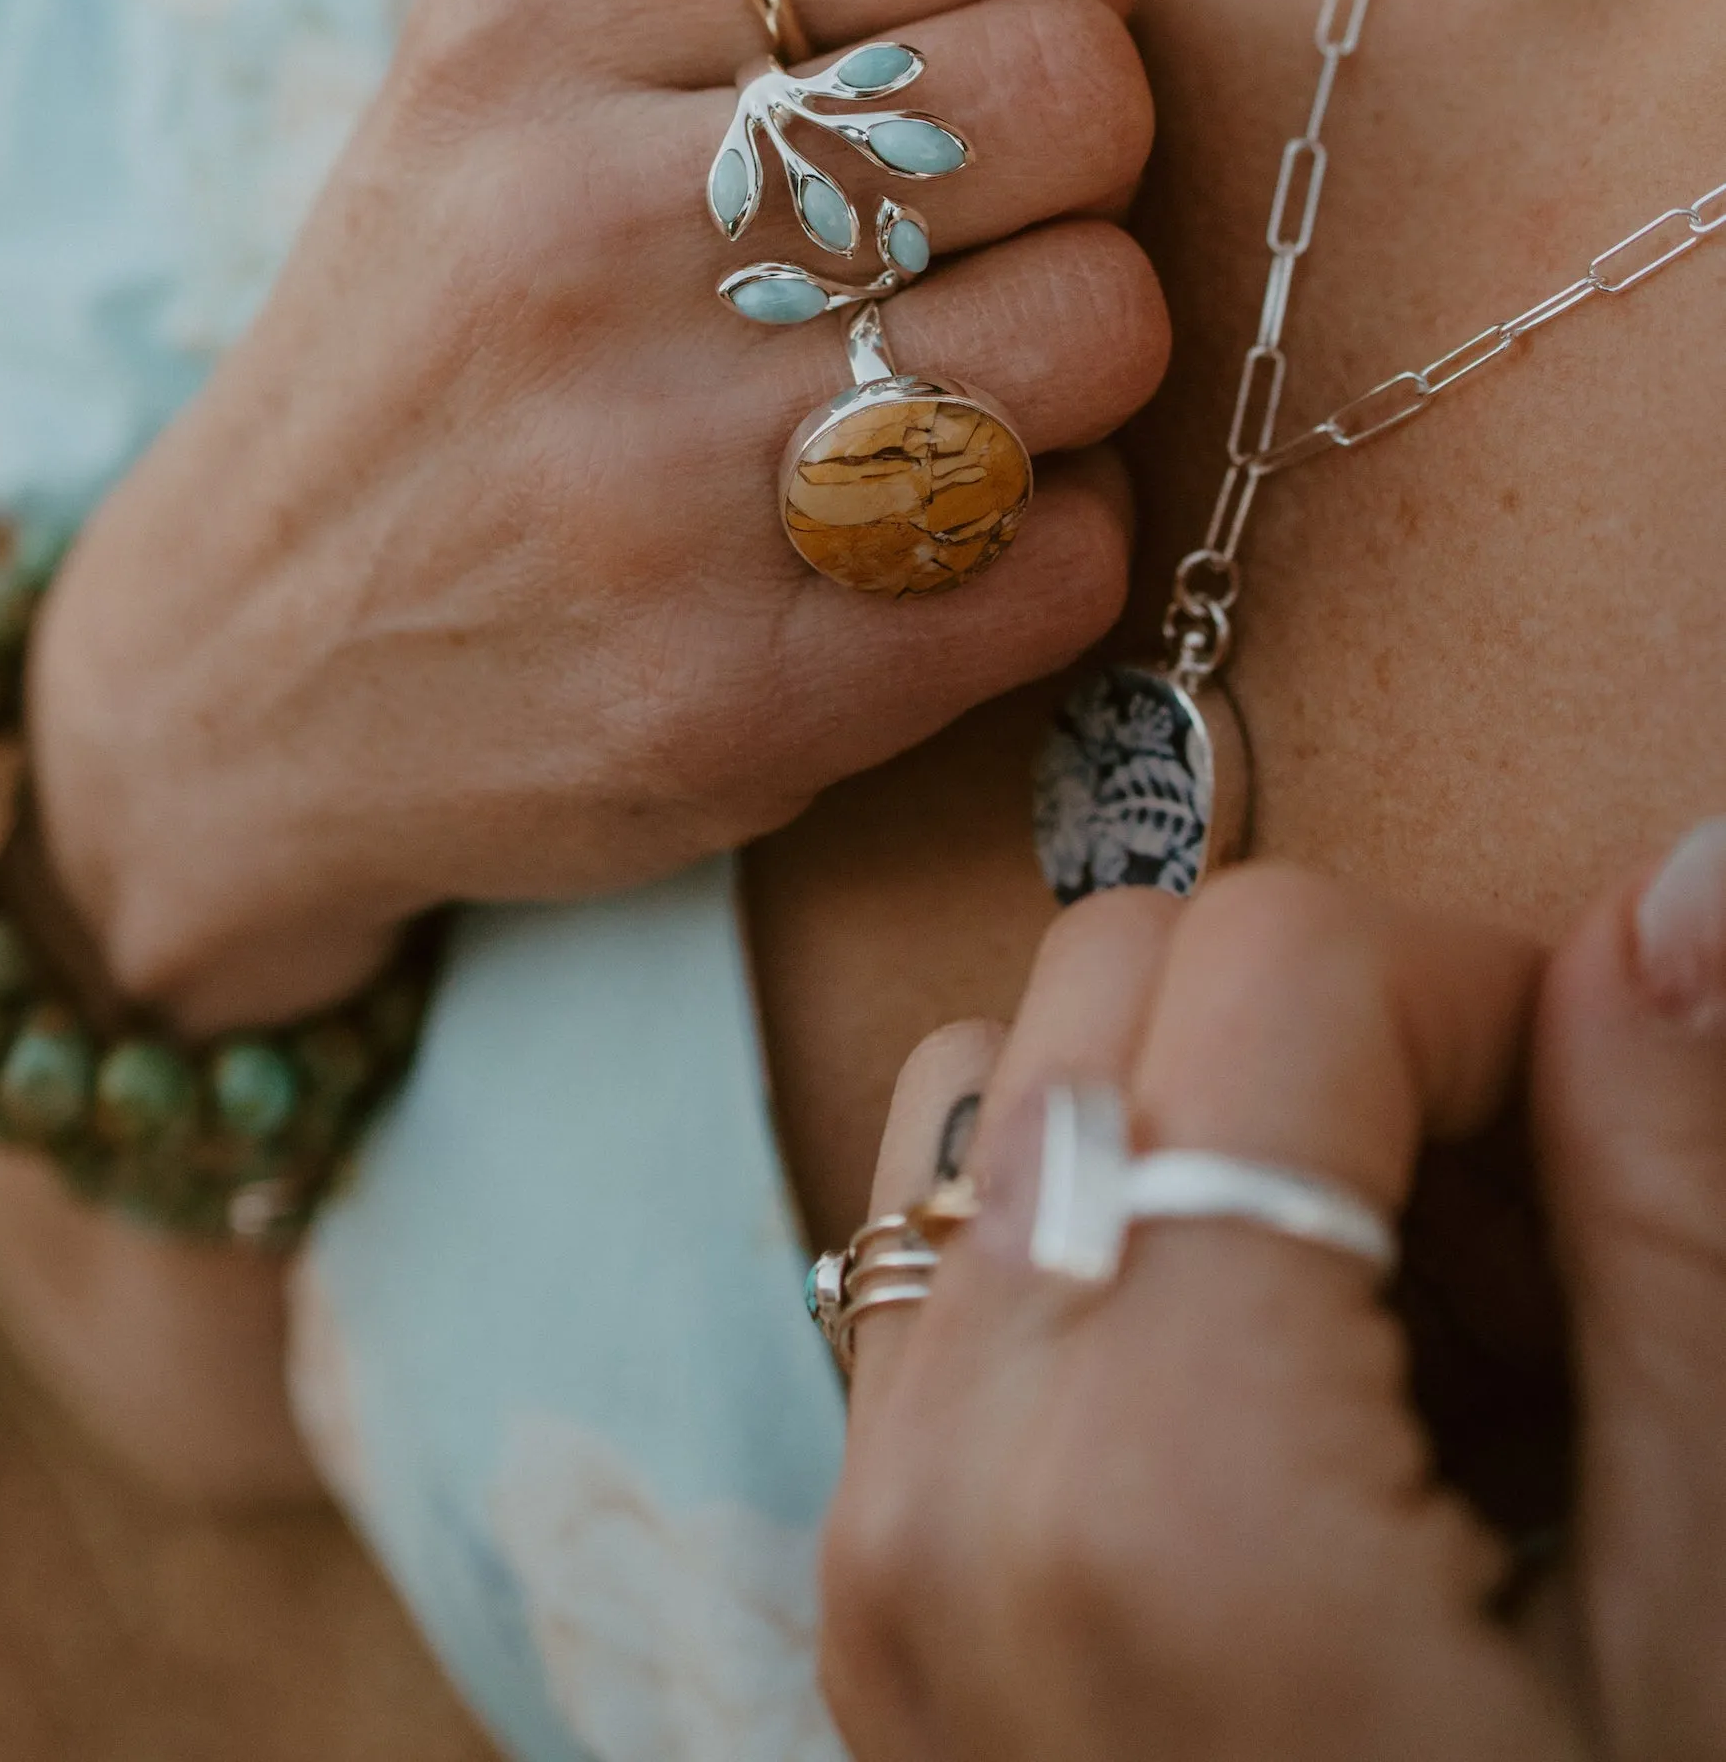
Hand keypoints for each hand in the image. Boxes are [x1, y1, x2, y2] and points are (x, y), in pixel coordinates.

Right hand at [28, 0, 1166, 1023]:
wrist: (235, 683)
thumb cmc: (429, 348)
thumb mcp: (514, 94)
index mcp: (519, 39)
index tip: (1009, 23)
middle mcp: (580, 234)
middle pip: (1074, 89)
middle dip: (1085, 149)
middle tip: (989, 218)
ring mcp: (659, 476)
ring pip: (1108, 321)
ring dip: (1076, 354)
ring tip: (960, 373)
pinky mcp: (743, 691)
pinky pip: (1073, 551)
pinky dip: (1041, 536)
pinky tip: (919, 528)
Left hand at [820, 832, 1725, 1761]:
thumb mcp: (1697, 1621)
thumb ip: (1672, 1211)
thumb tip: (1693, 877)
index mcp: (1166, 1477)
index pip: (1276, 957)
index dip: (1480, 998)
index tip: (1597, 1153)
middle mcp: (955, 1480)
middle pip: (1112, 976)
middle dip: (1350, 1059)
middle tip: (1530, 1285)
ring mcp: (875, 1543)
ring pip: (995, 1085)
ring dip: (1206, 1132)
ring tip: (1407, 1358)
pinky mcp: (857, 1597)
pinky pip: (936, 1263)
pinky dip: (1105, 1254)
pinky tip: (1282, 1438)